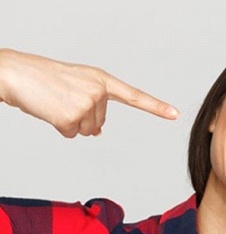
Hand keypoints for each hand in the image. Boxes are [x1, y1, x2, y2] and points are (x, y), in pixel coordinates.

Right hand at [0, 49, 178, 136]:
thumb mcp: (77, 85)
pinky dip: (59, 127)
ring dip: (70, 122)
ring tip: (56, 103)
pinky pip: (72, 134)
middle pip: (100, 123)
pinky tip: (50, 110)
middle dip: (82, 117)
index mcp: (102, 80)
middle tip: (63, 99)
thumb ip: (95, 104)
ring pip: (87, 131)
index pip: (134, 96)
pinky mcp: (71, 116)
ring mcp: (86, 103)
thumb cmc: (45, 78)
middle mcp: (98, 91)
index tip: (175, 114)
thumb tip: (98, 132)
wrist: (15, 72)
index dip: (156, 107)